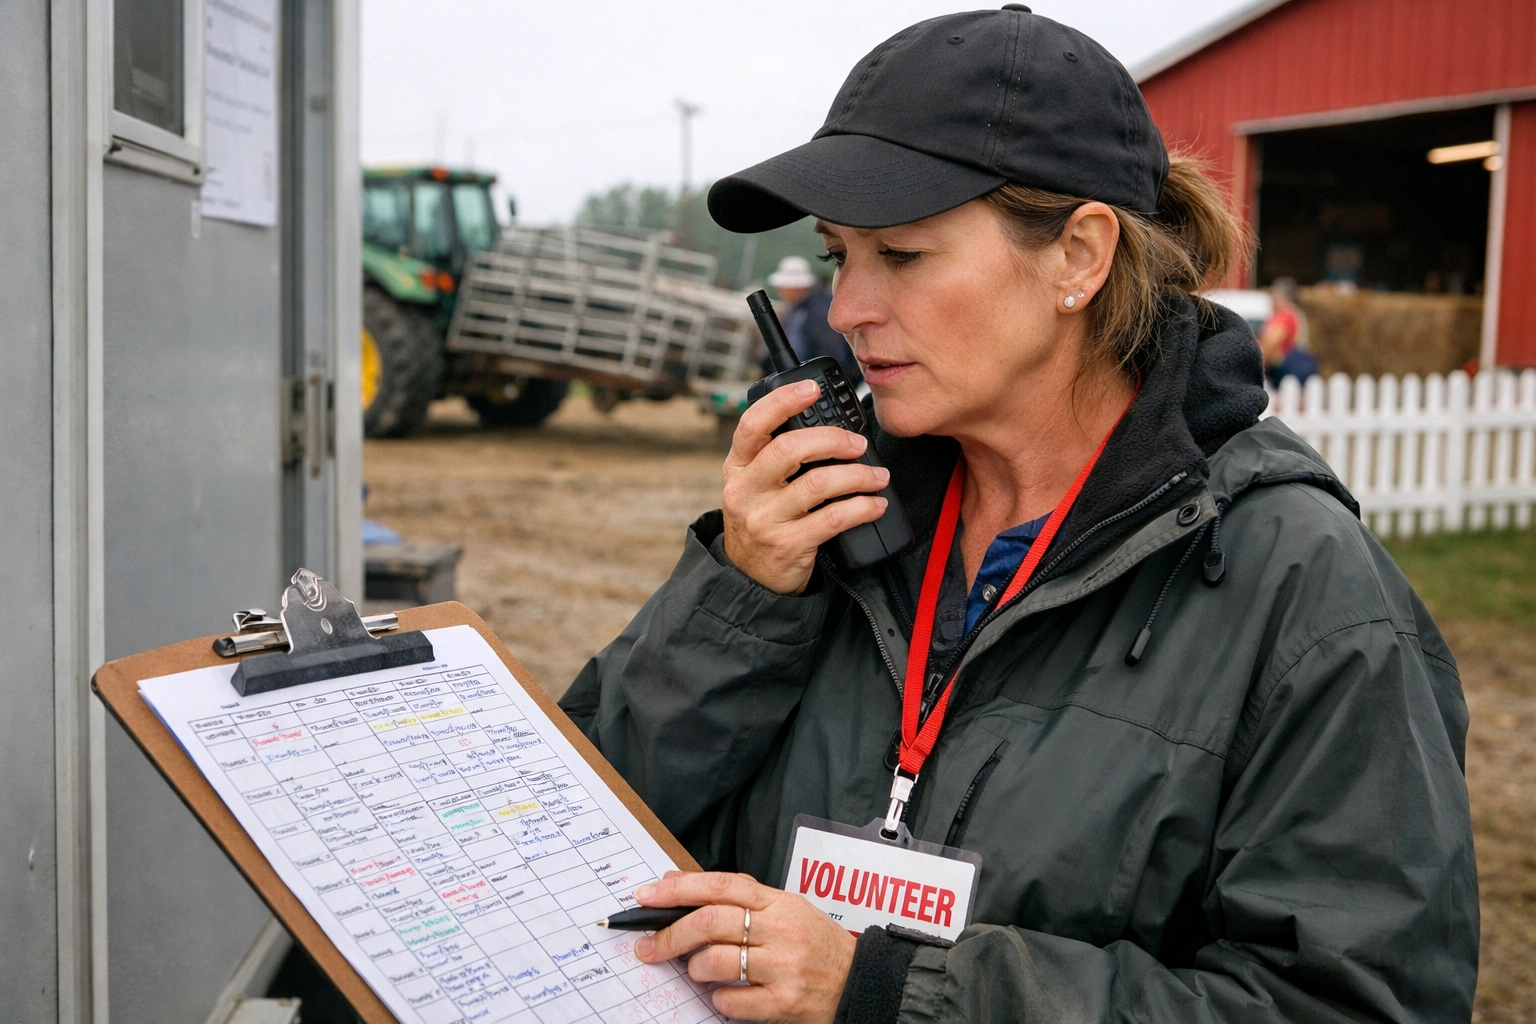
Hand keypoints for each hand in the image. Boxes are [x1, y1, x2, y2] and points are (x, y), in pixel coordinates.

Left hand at [634, 870, 855, 1023]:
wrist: (861, 982)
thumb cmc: (818, 946)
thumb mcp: (787, 910)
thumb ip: (740, 899)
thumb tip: (679, 884)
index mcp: (779, 902)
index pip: (722, 886)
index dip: (679, 888)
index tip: (648, 895)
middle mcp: (781, 930)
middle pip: (711, 922)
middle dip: (671, 935)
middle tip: (649, 947)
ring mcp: (783, 967)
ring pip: (716, 961)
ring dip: (695, 969)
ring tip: (697, 971)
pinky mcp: (784, 1003)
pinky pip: (732, 1001)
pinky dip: (719, 999)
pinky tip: (725, 995)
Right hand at [722, 379, 889, 593]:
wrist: (750, 577)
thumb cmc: (763, 519)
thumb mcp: (754, 485)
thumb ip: (777, 456)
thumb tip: (829, 427)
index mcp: (737, 467)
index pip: (752, 424)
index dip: (782, 401)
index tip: (811, 389)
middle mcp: (745, 490)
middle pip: (789, 449)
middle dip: (832, 440)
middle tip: (858, 444)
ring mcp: (764, 519)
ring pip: (817, 484)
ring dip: (857, 476)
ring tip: (878, 476)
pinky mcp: (787, 545)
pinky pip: (832, 520)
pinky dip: (861, 508)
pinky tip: (875, 505)